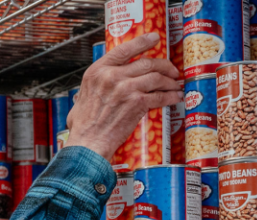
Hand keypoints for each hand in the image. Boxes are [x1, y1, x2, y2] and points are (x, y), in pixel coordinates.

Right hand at [64, 33, 183, 158]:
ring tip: (175, 85)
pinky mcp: (137, 103)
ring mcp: (126, 89)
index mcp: (97, 71)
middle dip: (164, 65)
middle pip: (146, 63)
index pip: (123, 49)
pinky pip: (159, 96)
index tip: (154, 38)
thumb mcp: (82, 97)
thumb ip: (94, 88)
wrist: (88, 143)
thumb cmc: (83, 125)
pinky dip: (170, 96)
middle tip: (171, 70)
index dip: (142, 42)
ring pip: (156, 77)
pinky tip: (175, 98)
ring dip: (169, 81)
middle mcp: (112, 76)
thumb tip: (100, 87)